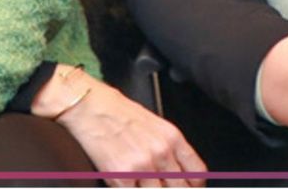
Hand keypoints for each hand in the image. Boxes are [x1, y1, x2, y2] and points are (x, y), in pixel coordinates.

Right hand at [39, 68, 205, 186]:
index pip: (197, 173)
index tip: (188, 188)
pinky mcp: (121, 176)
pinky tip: (128, 184)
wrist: (90, 106)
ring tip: (143, 184)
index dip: (194, 186)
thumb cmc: (118, 112)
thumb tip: (177, 172)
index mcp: (171, 137)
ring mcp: (142, 166)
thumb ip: (169, 148)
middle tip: (162, 186)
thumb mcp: (154, 124)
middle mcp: (160, 152)